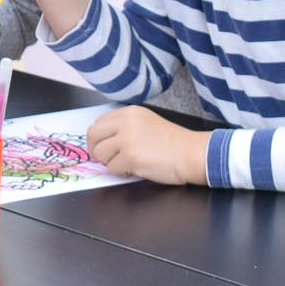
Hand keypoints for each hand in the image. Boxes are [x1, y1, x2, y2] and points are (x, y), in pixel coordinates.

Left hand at [86, 106, 208, 184]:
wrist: (192, 153)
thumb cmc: (173, 142)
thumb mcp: (146, 123)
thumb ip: (124, 126)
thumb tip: (103, 139)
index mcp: (129, 113)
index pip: (98, 123)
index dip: (98, 138)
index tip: (102, 146)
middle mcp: (125, 122)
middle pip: (92, 136)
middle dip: (95, 149)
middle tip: (104, 158)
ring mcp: (127, 139)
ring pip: (100, 154)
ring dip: (111, 162)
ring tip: (128, 163)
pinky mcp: (130, 157)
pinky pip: (112, 168)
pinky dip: (121, 172)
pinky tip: (136, 169)